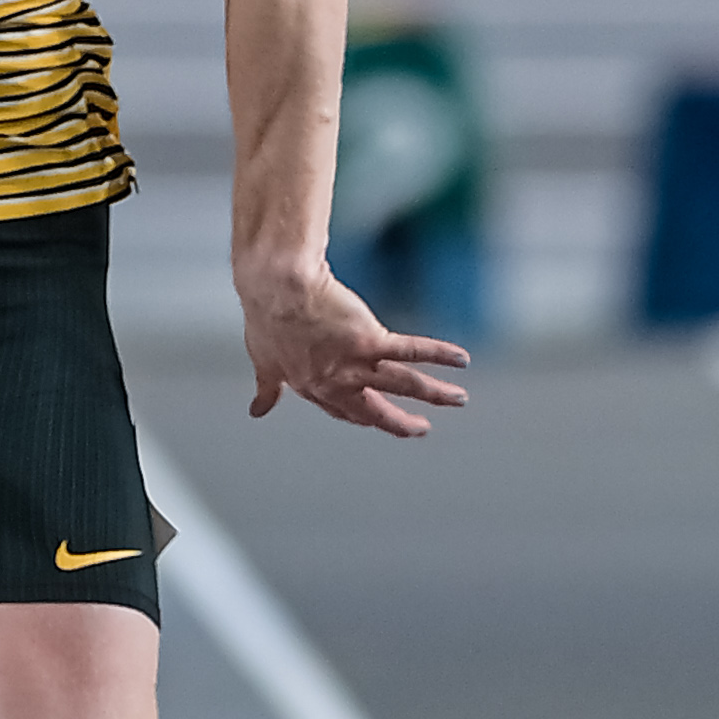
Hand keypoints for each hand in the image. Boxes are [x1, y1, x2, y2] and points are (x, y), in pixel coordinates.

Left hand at [241, 258, 469, 437]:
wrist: (276, 289)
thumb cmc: (266, 318)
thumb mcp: (263, 360)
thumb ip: (267, 387)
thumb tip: (256, 410)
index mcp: (313, 387)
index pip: (342, 410)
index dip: (360, 418)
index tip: (374, 421)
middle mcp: (338, 382)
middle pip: (376, 410)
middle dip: (401, 423)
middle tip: (421, 429)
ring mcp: (356, 364)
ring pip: (404, 385)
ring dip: (435, 394)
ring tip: (459, 399)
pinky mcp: (372, 341)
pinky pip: (412, 351)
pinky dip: (439, 355)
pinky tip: (461, 359)